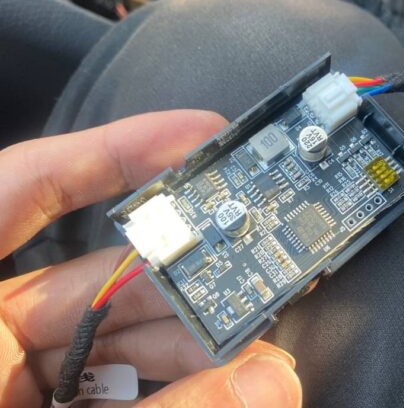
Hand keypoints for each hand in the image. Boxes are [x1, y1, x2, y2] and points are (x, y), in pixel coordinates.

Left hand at [0, 110, 301, 407]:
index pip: (27, 185)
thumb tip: (265, 382)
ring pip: (119, 328)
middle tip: (247, 252)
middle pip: (99, 270)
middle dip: (182, 263)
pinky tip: (221, 371)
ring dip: (191, 327)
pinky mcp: (45, 405)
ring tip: (250, 324)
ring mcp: (16, 372)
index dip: (114, 150)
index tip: (196, 137)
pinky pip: (115, 375)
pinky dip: (172, 372)